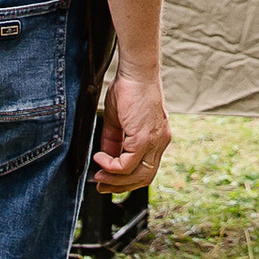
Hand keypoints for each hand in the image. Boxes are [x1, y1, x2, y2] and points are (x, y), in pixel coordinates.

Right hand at [92, 67, 170, 194]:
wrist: (136, 72)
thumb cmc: (128, 90)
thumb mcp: (118, 121)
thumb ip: (114, 141)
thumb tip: (105, 159)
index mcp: (157, 139)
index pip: (145, 170)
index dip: (126, 181)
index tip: (107, 180)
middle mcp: (160, 143)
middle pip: (144, 179)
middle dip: (120, 186)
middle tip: (101, 185)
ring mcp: (154, 142)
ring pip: (137, 175)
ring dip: (115, 179)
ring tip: (98, 174)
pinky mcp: (145, 138)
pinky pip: (127, 164)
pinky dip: (111, 166)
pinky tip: (100, 158)